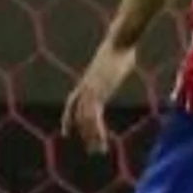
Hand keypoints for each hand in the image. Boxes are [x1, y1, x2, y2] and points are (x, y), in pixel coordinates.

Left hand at [61, 39, 137, 154]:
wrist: (119, 41)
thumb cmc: (121, 47)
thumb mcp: (115, 60)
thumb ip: (116, 66)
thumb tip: (125, 57)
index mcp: (88, 81)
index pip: (72, 102)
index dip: (68, 117)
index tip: (66, 132)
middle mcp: (85, 87)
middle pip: (77, 113)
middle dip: (81, 131)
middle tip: (90, 149)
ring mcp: (90, 89)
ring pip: (84, 119)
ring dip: (91, 136)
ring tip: (98, 151)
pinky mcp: (98, 92)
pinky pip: (93, 117)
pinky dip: (96, 131)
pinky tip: (102, 142)